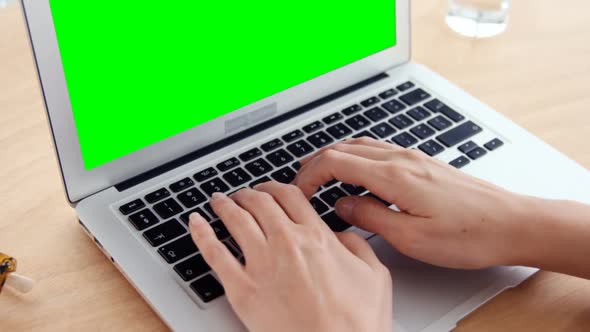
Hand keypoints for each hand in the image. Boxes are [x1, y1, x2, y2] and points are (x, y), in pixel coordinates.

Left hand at [188, 183, 391, 331]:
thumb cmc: (356, 323)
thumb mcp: (374, 275)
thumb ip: (356, 245)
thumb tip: (340, 234)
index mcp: (317, 237)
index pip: (289, 196)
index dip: (275, 187)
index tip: (269, 188)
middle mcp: (286, 243)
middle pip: (259, 203)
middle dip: (249, 193)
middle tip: (243, 194)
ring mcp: (261, 264)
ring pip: (235, 220)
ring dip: (224, 205)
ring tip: (219, 200)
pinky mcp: (242, 289)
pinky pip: (214, 253)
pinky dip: (201, 233)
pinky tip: (195, 222)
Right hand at [293, 137, 532, 269]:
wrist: (511, 222)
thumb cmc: (469, 234)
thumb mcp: (412, 238)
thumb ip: (370, 216)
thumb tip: (343, 204)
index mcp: (394, 176)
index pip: (335, 162)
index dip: (310, 174)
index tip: (299, 191)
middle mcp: (401, 158)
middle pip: (344, 147)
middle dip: (316, 162)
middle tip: (302, 182)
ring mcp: (413, 157)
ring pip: (361, 145)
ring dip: (336, 156)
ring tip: (321, 174)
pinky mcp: (422, 162)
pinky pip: (379, 150)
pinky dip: (357, 157)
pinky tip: (357, 172)